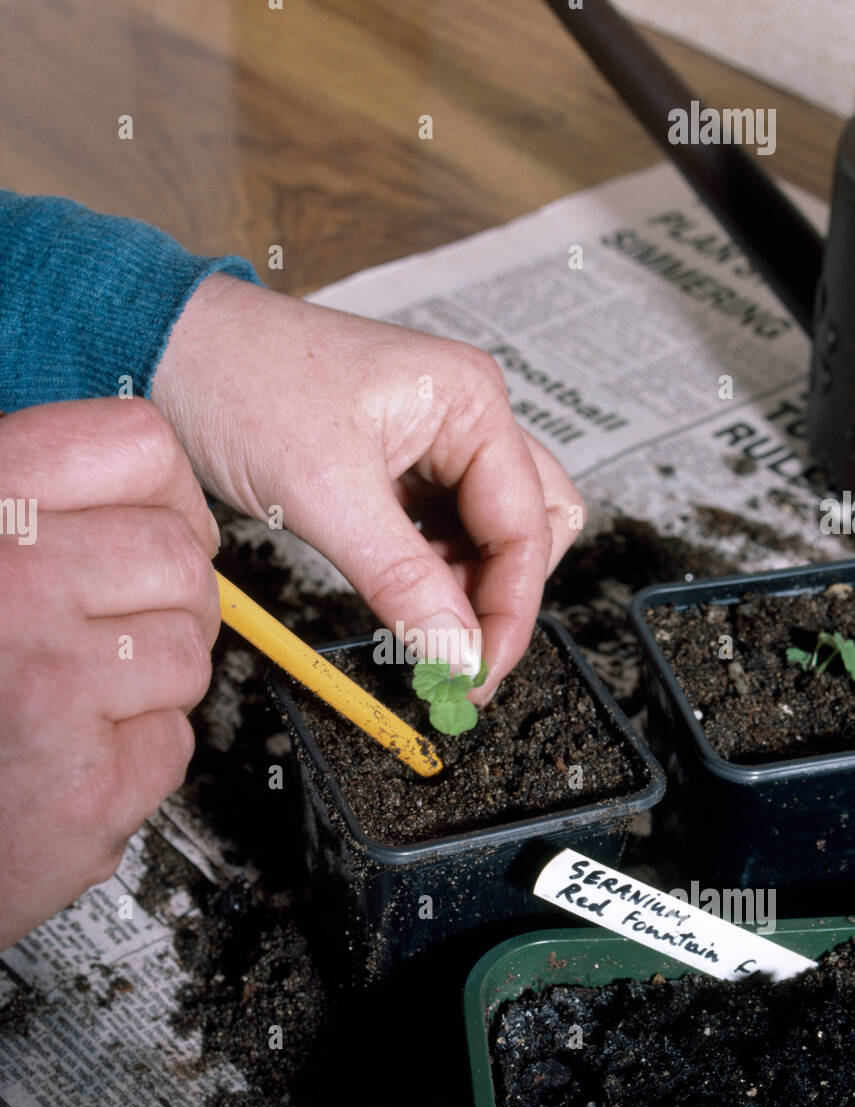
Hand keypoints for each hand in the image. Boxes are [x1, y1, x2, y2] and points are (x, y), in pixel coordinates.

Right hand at [0, 399, 220, 947]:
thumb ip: (35, 509)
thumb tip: (158, 487)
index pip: (138, 445)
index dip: (169, 495)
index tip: (156, 528)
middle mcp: (8, 581)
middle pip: (180, 555)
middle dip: (168, 603)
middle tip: (115, 637)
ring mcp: (46, 681)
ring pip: (189, 649)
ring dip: (152, 685)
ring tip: (81, 704)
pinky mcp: (84, 780)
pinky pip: (174, 740)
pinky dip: (135, 760)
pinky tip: (70, 761)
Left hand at [152, 274, 584, 698]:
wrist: (170, 350)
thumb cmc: (241, 381)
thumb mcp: (326, 493)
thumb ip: (402, 580)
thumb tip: (456, 652)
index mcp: (470, 401)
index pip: (526, 525)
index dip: (509, 610)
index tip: (476, 674)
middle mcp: (465, 416)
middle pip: (531, 526)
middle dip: (501, 596)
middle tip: (458, 660)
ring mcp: (435, 440)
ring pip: (488, 535)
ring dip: (464, 590)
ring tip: (418, 632)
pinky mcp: (399, 465)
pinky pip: (441, 533)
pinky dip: (430, 576)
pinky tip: (398, 601)